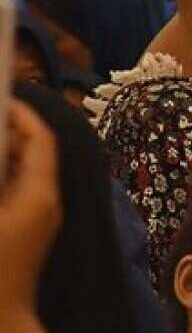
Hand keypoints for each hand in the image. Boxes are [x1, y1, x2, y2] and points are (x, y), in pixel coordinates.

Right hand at [0, 101, 60, 310]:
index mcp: (40, 194)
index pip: (39, 139)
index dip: (21, 114)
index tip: (0, 96)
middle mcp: (47, 204)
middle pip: (33, 154)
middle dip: (8, 132)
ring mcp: (38, 221)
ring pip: (24, 174)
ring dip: (3, 156)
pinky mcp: (25, 235)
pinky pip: (17, 193)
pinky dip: (1, 178)